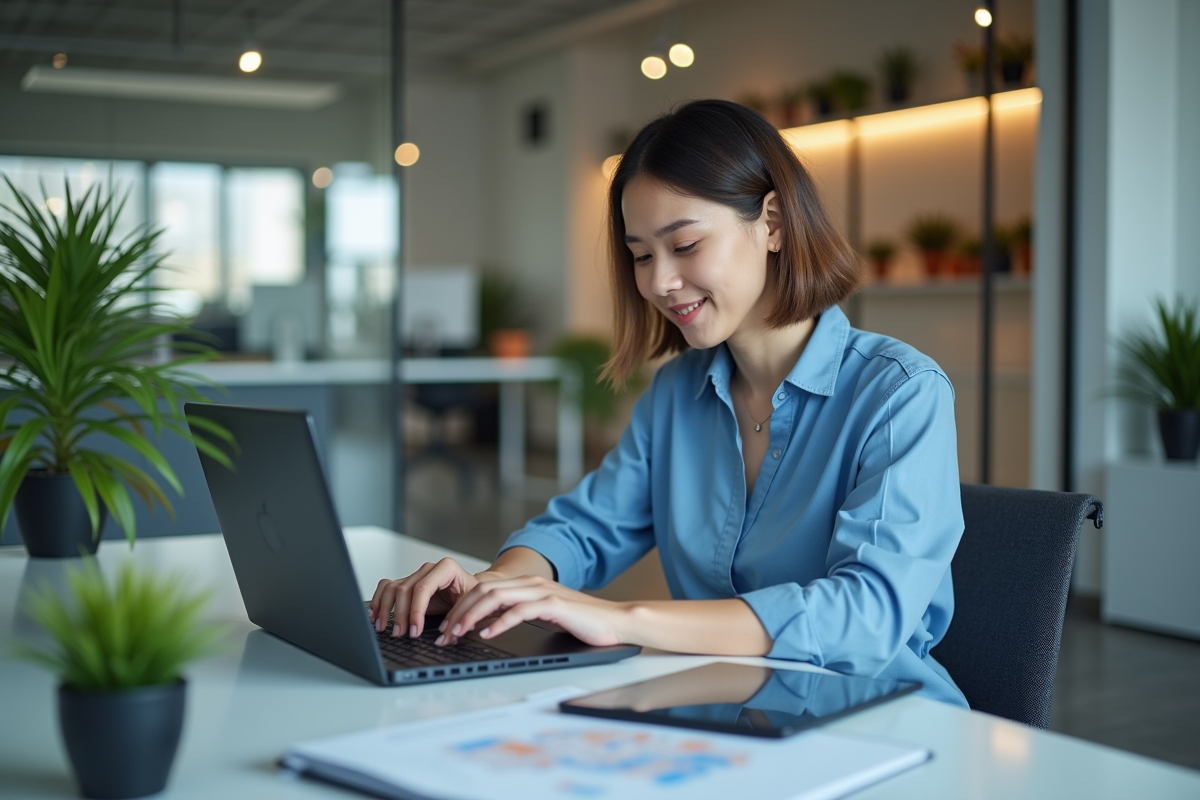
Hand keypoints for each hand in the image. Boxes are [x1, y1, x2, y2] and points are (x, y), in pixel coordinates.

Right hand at [369, 558, 483, 637]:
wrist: (471, 590)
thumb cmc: (472, 596)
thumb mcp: (470, 606)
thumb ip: (458, 621)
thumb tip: (445, 638)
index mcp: (446, 568)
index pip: (423, 588)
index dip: (415, 611)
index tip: (414, 630)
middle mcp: (428, 569)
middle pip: (405, 589)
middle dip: (400, 614)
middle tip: (400, 634)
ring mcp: (416, 574)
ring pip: (392, 587)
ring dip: (385, 609)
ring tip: (383, 627)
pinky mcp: (408, 582)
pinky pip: (387, 586)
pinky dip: (379, 600)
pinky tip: (375, 615)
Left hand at [435, 575, 627, 647]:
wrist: (615, 621)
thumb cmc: (581, 622)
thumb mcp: (543, 614)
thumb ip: (518, 612)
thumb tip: (488, 624)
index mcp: (527, 584)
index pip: (484, 589)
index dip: (461, 607)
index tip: (447, 628)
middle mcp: (531, 583)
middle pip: (483, 590)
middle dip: (459, 612)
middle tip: (444, 634)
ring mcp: (542, 592)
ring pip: (496, 597)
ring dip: (472, 616)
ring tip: (458, 634)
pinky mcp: (554, 605)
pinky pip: (519, 610)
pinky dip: (499, 622)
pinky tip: (487, 634)